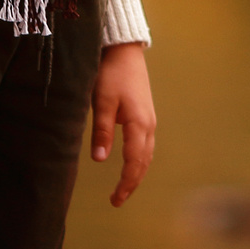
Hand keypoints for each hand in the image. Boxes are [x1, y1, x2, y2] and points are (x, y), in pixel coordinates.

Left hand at [91, 41, 155, 204]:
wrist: (124, 49)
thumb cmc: (110, 73)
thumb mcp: (102, 102)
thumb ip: (102, 131)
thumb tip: (100, 160)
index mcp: (139, 124)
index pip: (135, 163)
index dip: (126, 183)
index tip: (115, 199)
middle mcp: (149, 124)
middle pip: (144, 162)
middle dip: (132, 183)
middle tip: (117, 199)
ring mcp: (149, 118)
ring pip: (147, 154)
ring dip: (137, 172)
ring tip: (124, 187)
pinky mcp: (145, 113)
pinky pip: (146, 144)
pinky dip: (139, 159)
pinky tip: (131, 162)